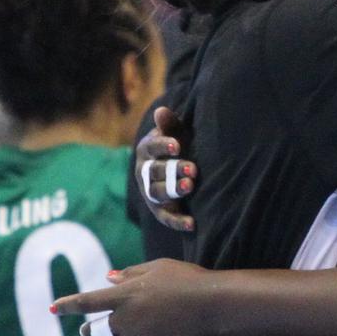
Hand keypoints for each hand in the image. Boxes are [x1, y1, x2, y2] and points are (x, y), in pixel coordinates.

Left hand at [51, 258, 216, 335]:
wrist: (215, 303)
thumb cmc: (188, 279)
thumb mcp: (158, 268)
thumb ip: (130, 274)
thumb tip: (109, 278)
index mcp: (123, 296)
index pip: (86, 302)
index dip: (67, 305)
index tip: (53, 309)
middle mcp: (125, 320)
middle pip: (93, 335)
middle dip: (90, 335)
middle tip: (94, 334)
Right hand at [134, 107, 196, 233]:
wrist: (177, 168)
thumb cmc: (178, 145)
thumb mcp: (175, 132)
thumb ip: (169, 124)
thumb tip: (161, 111)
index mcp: (146, 151)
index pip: (151, 147)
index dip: (163, 146)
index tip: (178, 146)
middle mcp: (143, 172)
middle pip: (154, 172)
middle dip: (172, 170)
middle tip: (193, 169)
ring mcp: (149, 192)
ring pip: (157, 193)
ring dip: (172, 190)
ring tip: (190, 186)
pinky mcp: (159, 210)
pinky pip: (165, 217)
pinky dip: (177, 221)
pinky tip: (192, 223)